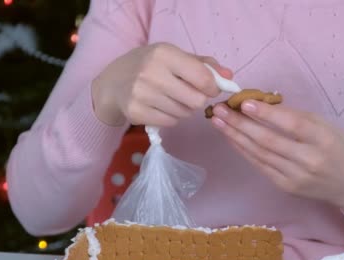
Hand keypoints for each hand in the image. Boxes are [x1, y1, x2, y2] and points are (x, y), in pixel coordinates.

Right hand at [91, 43, 231, 125]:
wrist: (114, 83)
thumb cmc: (150, 66)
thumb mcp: (174, 57)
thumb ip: (204, 65)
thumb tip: (229, 78)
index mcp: (164, 53)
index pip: (202, 77)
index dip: (213, 87)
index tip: (210, 89)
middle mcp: (151, 73)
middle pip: (196, 100)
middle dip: (197, 100)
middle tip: (188, 95)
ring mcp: (141, 94)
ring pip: (183, 113)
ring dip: (184, 109)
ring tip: (172, 100)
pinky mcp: (136, 112)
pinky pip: (170, 122)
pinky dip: (171, 118)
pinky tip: (161, 107)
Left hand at [210, 101, 343, 215]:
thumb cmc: (341, 149)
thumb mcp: (326, 127)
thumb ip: (297, 118)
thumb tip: (263, 105)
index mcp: (324, 139)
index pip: (291, 125)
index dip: (267, 114)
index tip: (245, 103)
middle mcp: (309, 160)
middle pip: (268, 141)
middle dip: (240, 124)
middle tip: (219, 109)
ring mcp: (295, 176)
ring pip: (259, 154)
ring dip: (236, 136)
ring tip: (218, 121)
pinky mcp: (285, 187)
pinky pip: (260, 165)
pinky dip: (243, 150)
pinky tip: (231, 138)